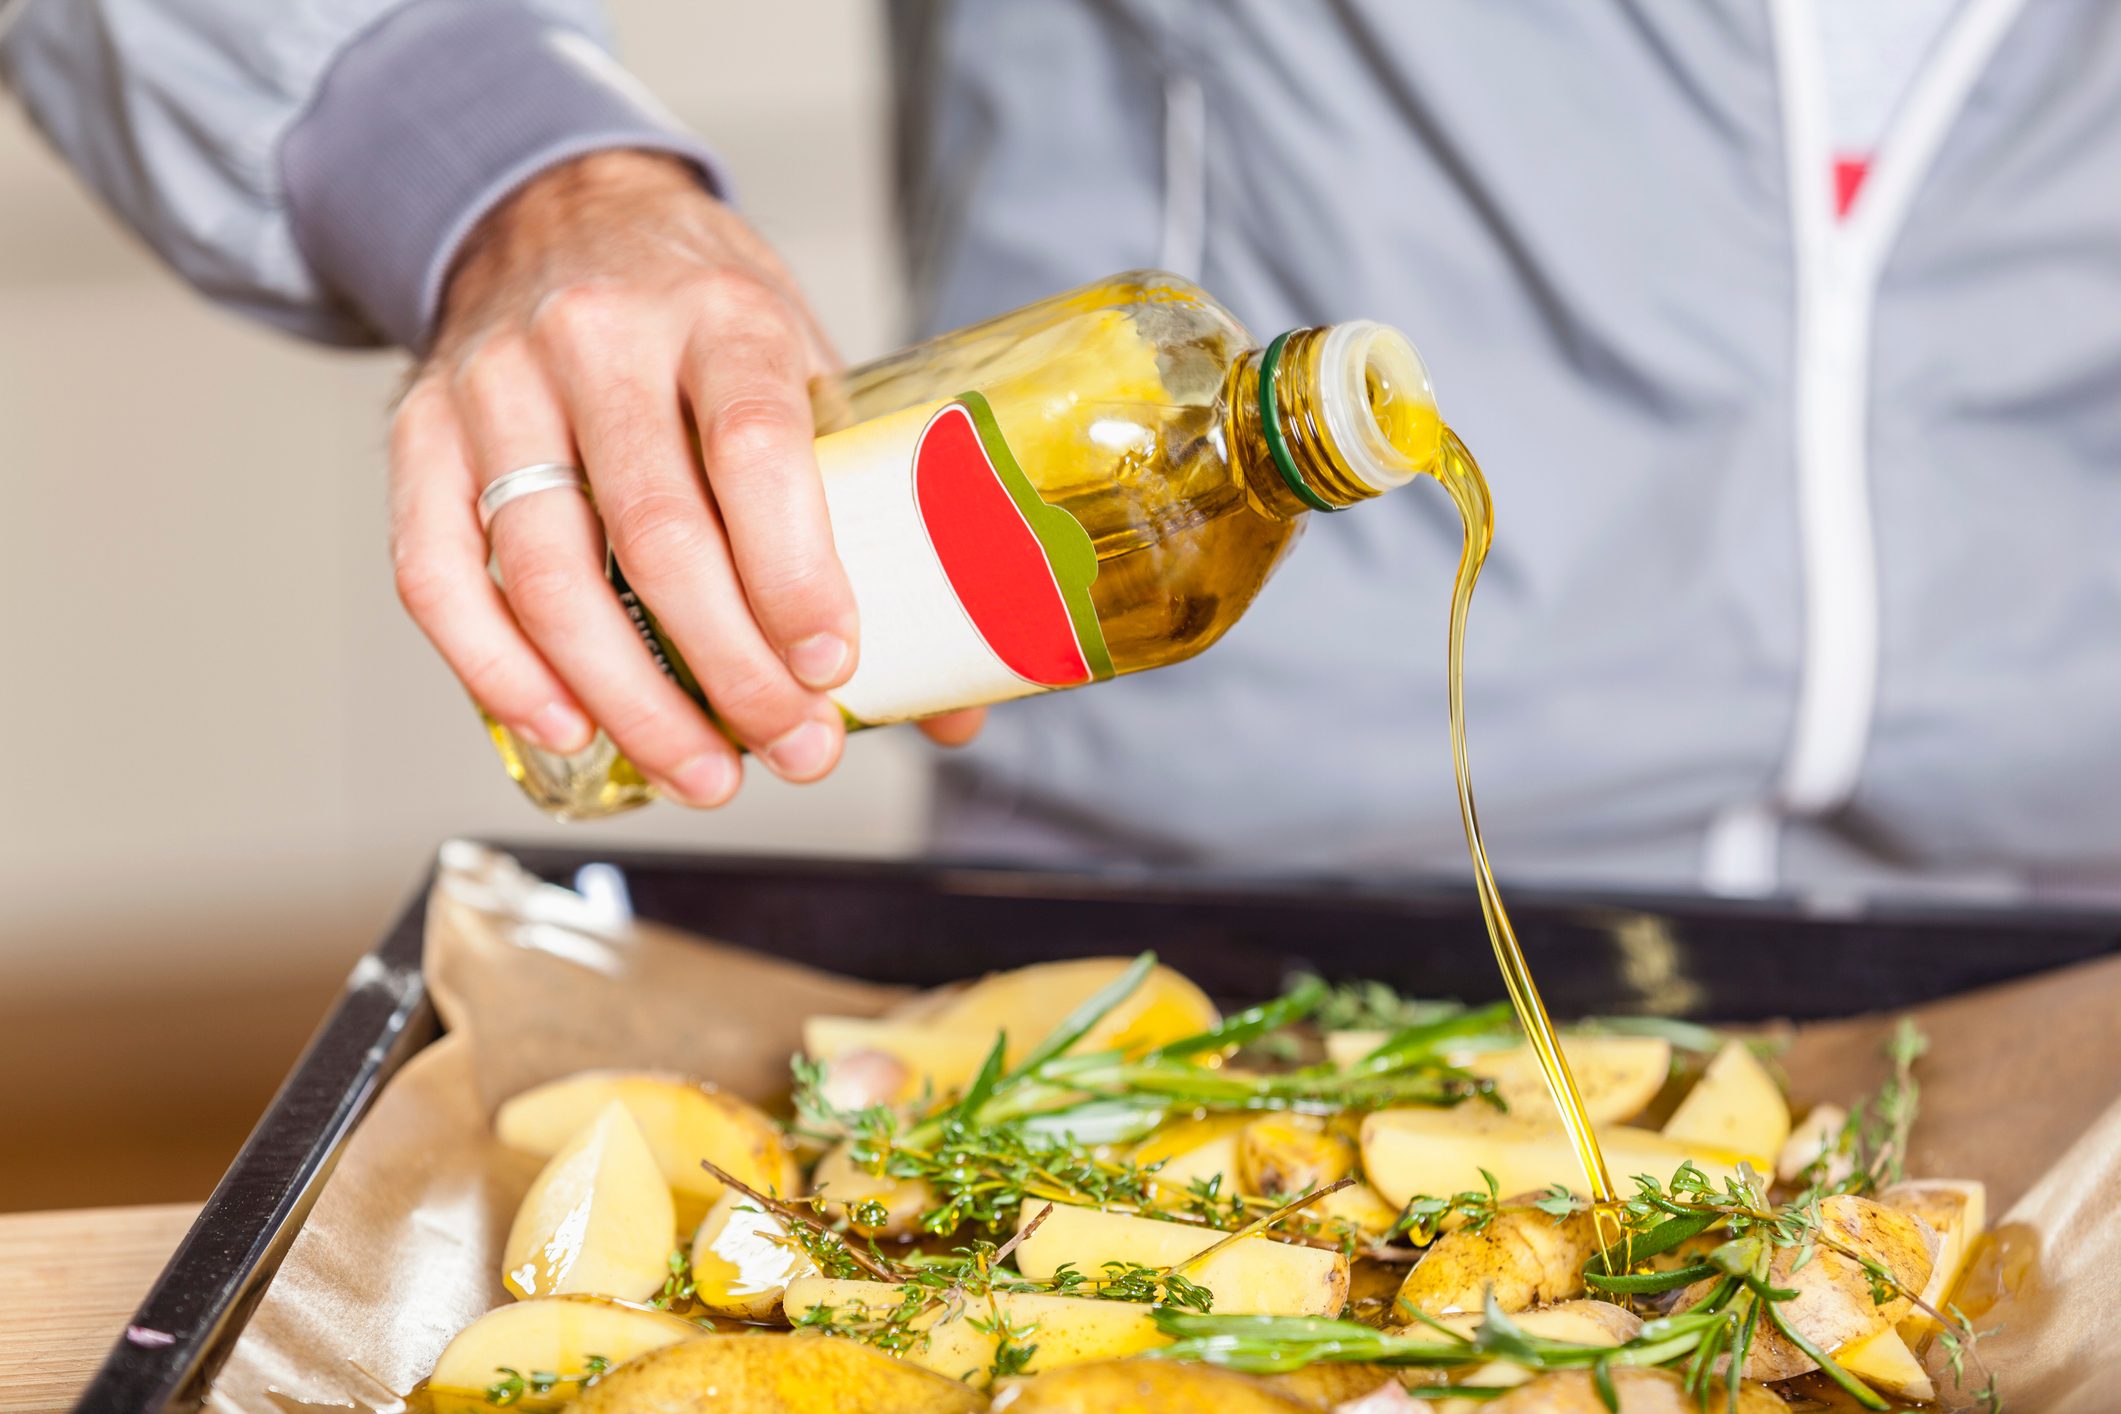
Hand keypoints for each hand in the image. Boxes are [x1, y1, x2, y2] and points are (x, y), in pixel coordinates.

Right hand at [388, 151, 981, 807]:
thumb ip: (869, 508)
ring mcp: (495, 383)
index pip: (754, 447)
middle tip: (793, 749)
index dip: (794, 572)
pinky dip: (499, 670)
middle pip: (656, 531)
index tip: (833, 667)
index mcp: (720, 312)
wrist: (562, 213)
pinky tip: (569, 725)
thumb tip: (943, 699)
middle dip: (730, 669)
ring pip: (544, 570)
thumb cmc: (702, 314)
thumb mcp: (804, 363)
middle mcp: (597, 338)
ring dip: (628, 697)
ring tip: (702, 772)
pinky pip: (436, 573)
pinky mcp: (418, 431)